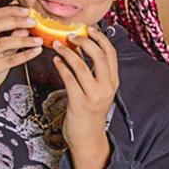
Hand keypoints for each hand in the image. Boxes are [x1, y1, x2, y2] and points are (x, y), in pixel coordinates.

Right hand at [0, 6, 41, 118]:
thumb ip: (9, 38)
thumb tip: (25, 26)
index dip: (10, 11)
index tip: (26, 10)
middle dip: (16, 21)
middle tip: (33, 21)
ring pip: (2, 43)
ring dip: (23, 39)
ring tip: (38, 39)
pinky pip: (8, 60)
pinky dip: (25, 54)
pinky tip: (36, 51)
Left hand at [51, 27, 118, 157]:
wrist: (88, 139)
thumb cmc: (90, 113)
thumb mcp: (98, 91)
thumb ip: (94, 72)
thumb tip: (81, 47)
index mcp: (113, 81)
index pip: (110, 53)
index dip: (100, 38)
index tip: (88, 29)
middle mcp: (107, 87)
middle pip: (98, 56)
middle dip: (83, 41)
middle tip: (70, 35)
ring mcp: (94, 96)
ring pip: (81, 66)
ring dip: (68, 52)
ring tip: (57, 45)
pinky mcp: (80, 103)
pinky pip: (70, 79)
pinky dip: (61, 67)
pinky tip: (55, 61)